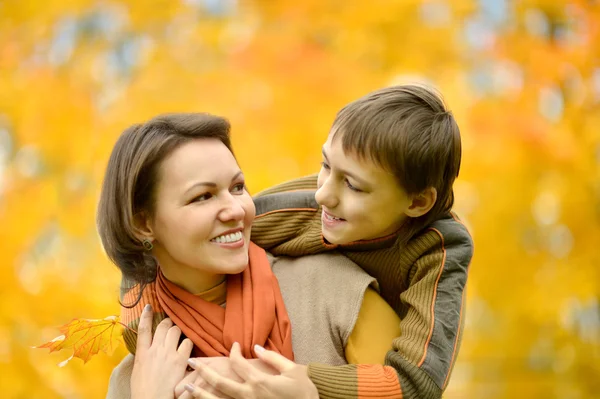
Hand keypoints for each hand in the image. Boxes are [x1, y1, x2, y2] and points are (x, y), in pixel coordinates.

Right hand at [131, 305, 193, 398]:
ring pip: (175, 330)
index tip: (148, 306)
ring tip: (178, 337)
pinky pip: (187, 342)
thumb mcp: (138, 369)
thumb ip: (143, 355)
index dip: (146, 315)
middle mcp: (155, 350)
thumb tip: (146, 346)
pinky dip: (187, 343)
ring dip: (177, 331)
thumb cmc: (143, 389)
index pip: (143, 329)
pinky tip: (186, 347)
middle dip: (167, 323)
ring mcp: (168, 354)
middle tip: (169, 326)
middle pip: (163, 325)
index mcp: (143, 353)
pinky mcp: (180, 360)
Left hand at [183, 342, 317, 398]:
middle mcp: (250, 395)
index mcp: (260, 381)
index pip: (238, 363)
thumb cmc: (304, 390)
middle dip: (203, 372)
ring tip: (187, 387)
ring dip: (201, 394)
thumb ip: (272, 357)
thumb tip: (255, 347)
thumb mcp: (292, 369)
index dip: (232, 351)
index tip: (231, 345)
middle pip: (220, 383)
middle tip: (190, 363)